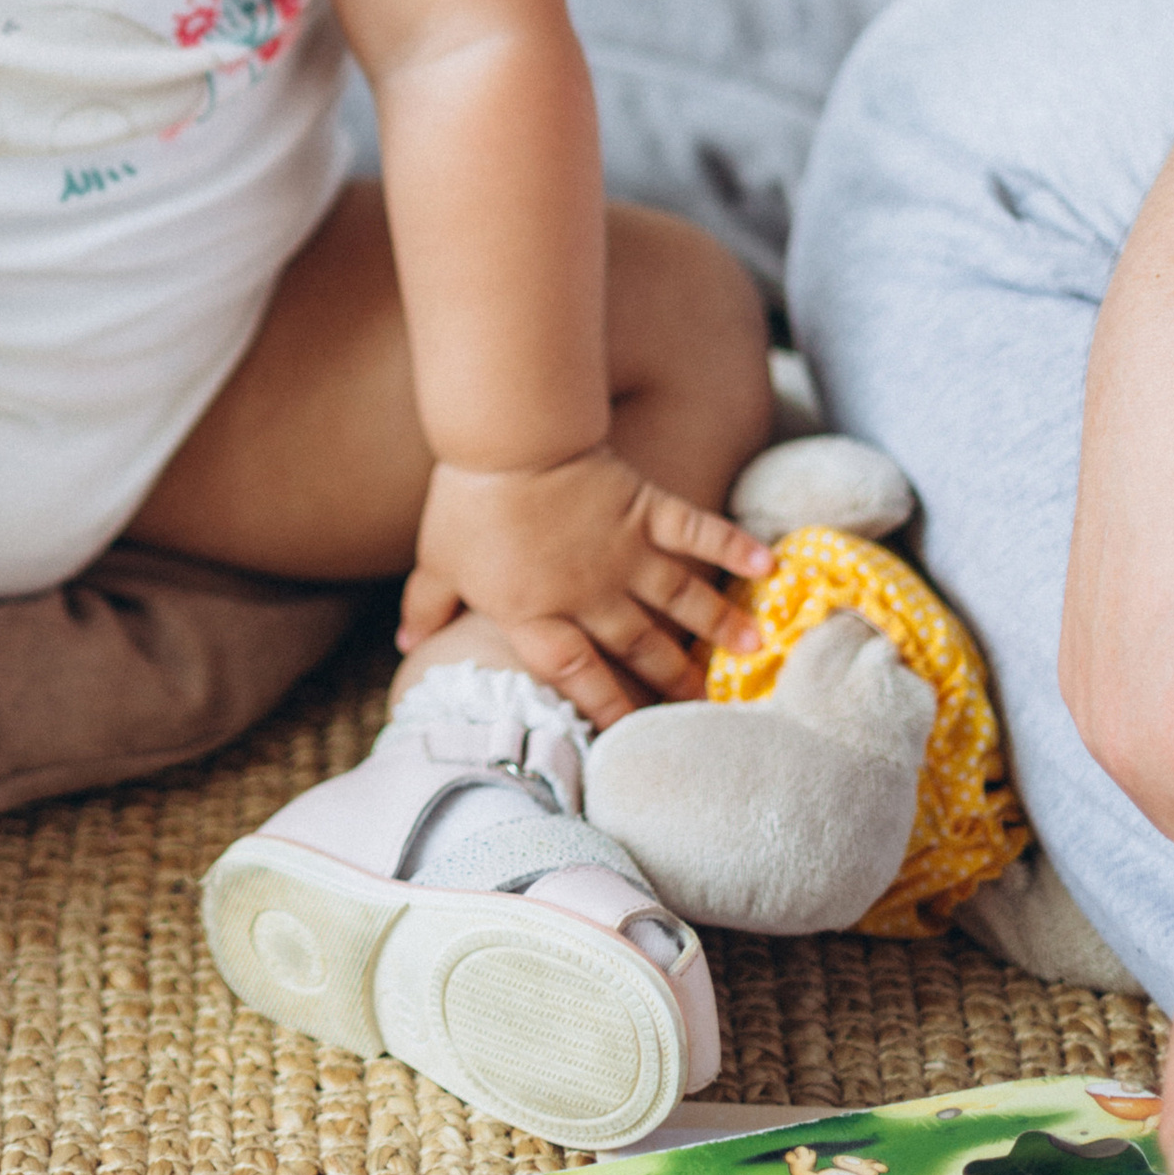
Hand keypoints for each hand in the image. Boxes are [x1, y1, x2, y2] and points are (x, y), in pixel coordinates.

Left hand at [410, 447, 769, 729]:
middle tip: (705, 707)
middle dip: (673, 680)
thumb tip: (405, 642)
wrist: (508, 439)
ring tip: (756, 650)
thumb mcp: (436, 560)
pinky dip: (733, 546)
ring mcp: (625, 553)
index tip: (631, 735)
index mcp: (540, 615)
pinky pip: (697, 532)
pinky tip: (768, 565)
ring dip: (718, 627)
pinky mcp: (646, 509)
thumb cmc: (468, 501)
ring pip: (680, 600)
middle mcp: (591, 596)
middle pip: (638, 647)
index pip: (578, 676)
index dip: (605, 708)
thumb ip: (426, 605)